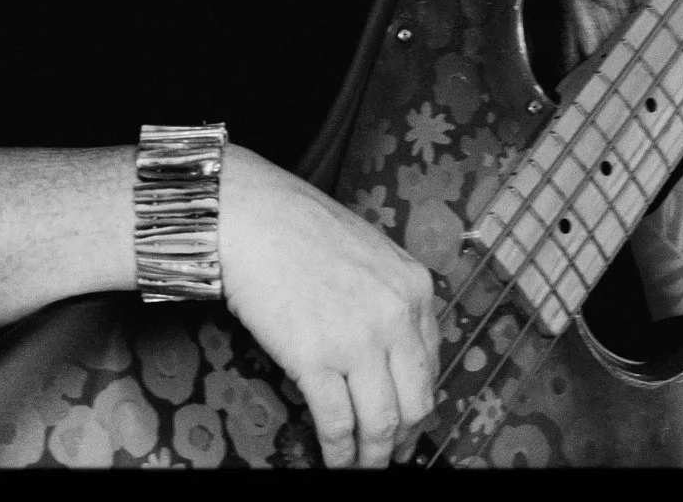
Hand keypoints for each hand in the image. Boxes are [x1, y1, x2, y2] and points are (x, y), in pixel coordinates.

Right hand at [217, 143, 439, 467]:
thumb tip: (389, 351)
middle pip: (418, 400)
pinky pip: (338, 423)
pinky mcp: (316, 358)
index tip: (406, 419)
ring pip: (383, 422)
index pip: (431, 363)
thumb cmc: (299, 229)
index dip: (418, 400)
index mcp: (415, 288)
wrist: (251, 216)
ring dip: (374, 455)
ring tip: (362, 467)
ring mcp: (359, 339)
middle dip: (404, 437)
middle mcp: (398, 315)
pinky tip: (333, 461)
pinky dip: (339, 452)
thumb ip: (388, 298)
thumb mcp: (370, 254)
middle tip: (390, 454)